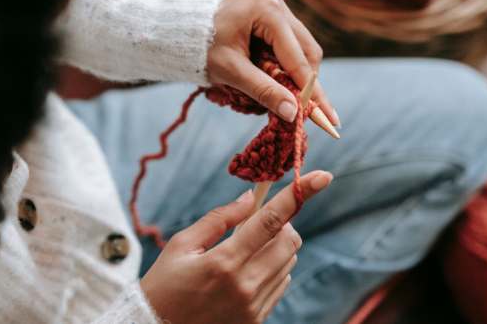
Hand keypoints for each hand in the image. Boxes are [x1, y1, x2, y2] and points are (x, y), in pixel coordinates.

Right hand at [140, 171, 332, 323]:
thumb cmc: (164, 285)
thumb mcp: (181, 245)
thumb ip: (219, 219)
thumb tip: (251, 198)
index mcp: (224, 262)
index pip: (271, 220)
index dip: (299, 194)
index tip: (323, 176)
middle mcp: (245, 286)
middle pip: (290, 241)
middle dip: (281, 224)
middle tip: (256, 224)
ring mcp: (253, 307)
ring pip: (289, 261)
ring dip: (276, 247)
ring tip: (245, 252)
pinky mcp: (256, 321)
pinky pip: (281, 284)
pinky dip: (272, 269)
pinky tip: (245, 273)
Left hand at [208, 0, 338, 124]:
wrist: (180, 25)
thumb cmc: (201, 46)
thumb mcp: (231, 71)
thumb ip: (263, 90)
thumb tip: (293, 113)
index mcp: (268, 12)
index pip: (298, 59)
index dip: (312, 91)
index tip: (328, 118)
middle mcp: (277, 4)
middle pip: (308, 51)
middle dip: (308, 84)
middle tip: (312, 113)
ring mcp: (276, 7)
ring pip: (303, 48)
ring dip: (298, 75)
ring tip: (290, 98)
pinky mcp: (272, 15)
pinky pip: (290, 44)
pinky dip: (287, 65)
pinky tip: (279, 81)